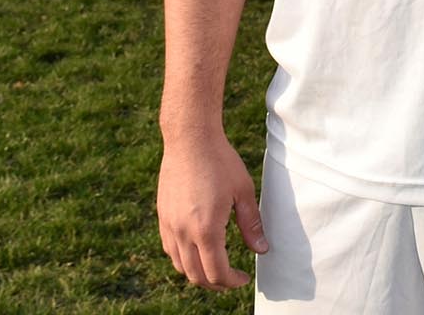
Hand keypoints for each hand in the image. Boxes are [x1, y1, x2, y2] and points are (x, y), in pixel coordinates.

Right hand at [157, 129, 266, 290]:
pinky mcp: (162, 217)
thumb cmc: (221, 162)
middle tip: (232, 279)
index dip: (231, 282)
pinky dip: (184, 259)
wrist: (190, 139)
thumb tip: (261, 250)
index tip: (244, 278)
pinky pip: (170, 249)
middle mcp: (183, 232)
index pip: (216, 272)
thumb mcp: (244, 192)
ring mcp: (169, 225)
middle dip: (216, 283)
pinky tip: (198, 251)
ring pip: (180, 266)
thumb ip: (251, 225)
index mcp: (206, 229)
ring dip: (198, 274)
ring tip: (216, 268)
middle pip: (196, 275)